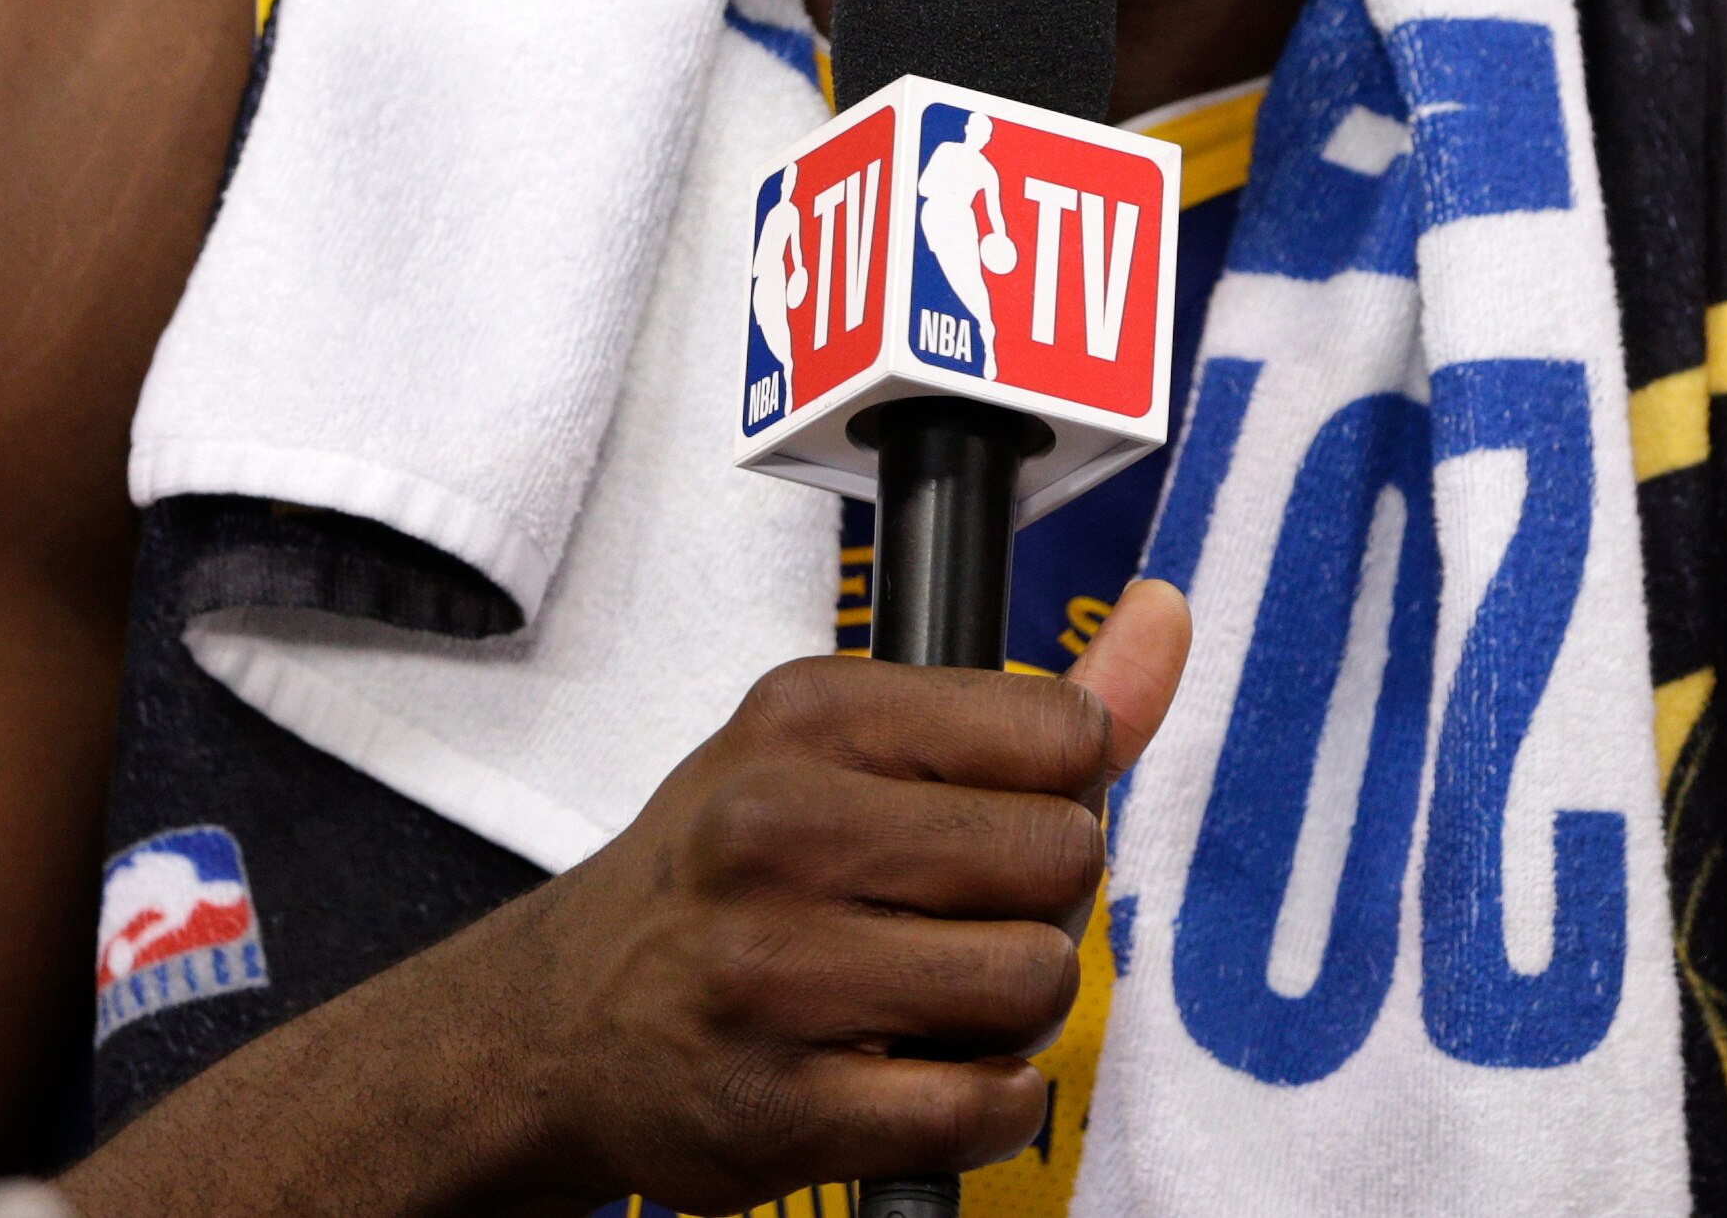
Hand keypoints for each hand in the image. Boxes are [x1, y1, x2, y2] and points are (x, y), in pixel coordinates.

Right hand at [460, 576, 1190, 1213]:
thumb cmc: (727, 875)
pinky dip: (986, 1104)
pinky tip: (918, 1075)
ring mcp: (774, 975)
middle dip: (1039, 905)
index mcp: (807, 719)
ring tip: (928, 999)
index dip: (1057, 792)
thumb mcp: (847, 749)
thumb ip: (1030, 706)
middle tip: (954, 922)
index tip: (990, 820)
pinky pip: (984, 1107)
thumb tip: (1163, 620)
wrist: (562, 1023)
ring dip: (1010, 1012)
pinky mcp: (782, 1107)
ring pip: (1035, 982)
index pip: (1061, 734)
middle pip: (1062, 860)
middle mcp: (780, 831)